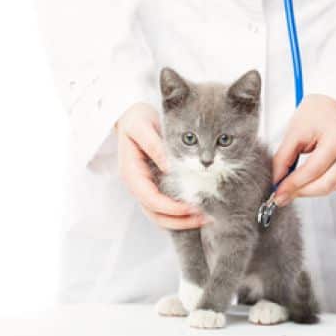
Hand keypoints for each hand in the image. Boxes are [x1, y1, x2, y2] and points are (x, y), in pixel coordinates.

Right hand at [116, 103, 203, 229]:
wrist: (130, 114)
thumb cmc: (135, 118)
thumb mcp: (142, 126)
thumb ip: (154, 146)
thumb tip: (169, 166)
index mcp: (131, 174)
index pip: (151, 200)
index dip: (171, 208)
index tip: (192, 207)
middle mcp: (137, 185)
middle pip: (156, 214)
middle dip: (180, 220)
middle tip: (205, 218)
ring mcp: (146, 187)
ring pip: (161, 215)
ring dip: (182, 221)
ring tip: (205, 218)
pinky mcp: (155, 185)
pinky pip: (166, 206)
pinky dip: (180, 214)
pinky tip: (197, 211)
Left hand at [272, 95, 335, 206]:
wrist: (332, 103)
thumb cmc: (316, 112)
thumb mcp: (294, 132)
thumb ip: (283, 159)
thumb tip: (277, 182)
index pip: (313, 170)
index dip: (294, 185)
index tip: (278, 193)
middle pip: (326, 184)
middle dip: (302, 193)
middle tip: (282, 196)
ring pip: (331, 187)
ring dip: (308, 191)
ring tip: (290, 188)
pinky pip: (334, 181)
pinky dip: (316, 185)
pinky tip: (304, 183)